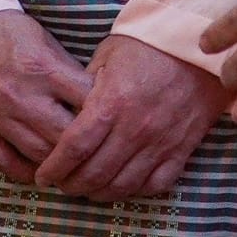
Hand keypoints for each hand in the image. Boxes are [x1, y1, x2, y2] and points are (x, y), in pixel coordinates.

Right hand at [0, 10, 93, 182]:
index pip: (89, 102)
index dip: (106, 113)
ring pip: (40, 156)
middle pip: (68, 137)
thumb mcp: (40, 37)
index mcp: (43, 69)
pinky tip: (39, 172)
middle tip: (99, 153)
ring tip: (75, 168)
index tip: (113, 120)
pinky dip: (25, 173)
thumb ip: (65, 69)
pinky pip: (5, 164)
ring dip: (60, 165)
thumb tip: (92, 96)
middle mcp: (23, 97)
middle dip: (87, 147)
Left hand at [33, 35, 228, 202]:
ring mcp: (160, 142)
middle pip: (96, 173)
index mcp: (111, 102)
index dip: (55, 167)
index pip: (75, 147)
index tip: (43, 176)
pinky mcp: (182, 148)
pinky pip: (156, 184)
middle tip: (62, 185)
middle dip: (72, 185)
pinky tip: (124, 186)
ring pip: (124, 185)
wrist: (193, 42)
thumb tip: (67, 115)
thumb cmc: (145, 43)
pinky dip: (137, 191)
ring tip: (88, 190)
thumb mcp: (105, 56)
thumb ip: (84, 88)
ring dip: (100, 193)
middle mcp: (134, 128)